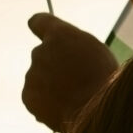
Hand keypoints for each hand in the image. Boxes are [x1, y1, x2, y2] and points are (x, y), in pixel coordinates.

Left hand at [22, 13, 116, 132]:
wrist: (96, 110)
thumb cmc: (104, 80)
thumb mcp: (96, 52)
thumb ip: (73, 46)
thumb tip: (60, 53)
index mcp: (59, 35)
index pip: (39, 22)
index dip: (41, 27)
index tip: (40, 31)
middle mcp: (40, 51)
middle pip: (44, 56)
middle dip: (55, 66)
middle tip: (77, 81)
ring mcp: (31, 75)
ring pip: (41, 80)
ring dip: (52, 87)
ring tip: (75, 99)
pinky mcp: (27, 96)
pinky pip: (36, 99)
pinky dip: (47, 105)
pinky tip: (64, 109)